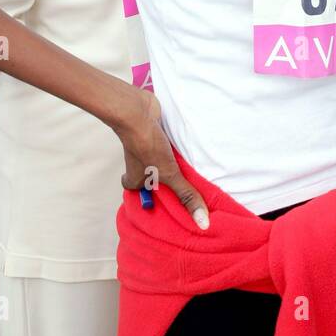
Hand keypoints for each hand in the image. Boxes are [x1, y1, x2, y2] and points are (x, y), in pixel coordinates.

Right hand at [115, 88, 209, 228]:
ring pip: (159, 161)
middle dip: (165, 183)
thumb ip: (186, 197)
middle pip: (151, 178)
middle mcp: (137, 165)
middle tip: (183, 191)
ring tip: (191, 173)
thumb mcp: (170, 176)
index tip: (166, 205)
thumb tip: (202, 223)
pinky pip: (165, 146)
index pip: (139, 194)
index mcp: (133, 179)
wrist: (138, 112)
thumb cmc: (148, 147)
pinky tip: (188, 151)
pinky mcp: (154, 135)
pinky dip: (174, 148)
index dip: (150, 199)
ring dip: (171, 164)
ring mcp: (144, 149)